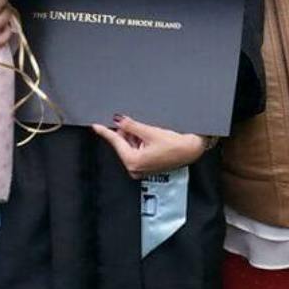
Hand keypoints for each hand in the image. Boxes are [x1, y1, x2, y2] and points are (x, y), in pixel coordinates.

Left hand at [91, 114, 208, 177]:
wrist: (192, 149)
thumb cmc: (175, 144)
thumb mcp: (150, 132)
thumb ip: (131, 126)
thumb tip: (118, 120)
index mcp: (133, 161)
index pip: (116, 142)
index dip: (105, 132)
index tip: (96, 126)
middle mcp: (135, 168)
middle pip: (123, 145)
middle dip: (127, 133)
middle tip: (136, 124)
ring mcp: (140, 169)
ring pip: (130, 147)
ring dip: (135, 137)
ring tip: (149, 132)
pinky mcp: (147, 167)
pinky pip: (137, 152)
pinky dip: (140, 143)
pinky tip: (150, 137)